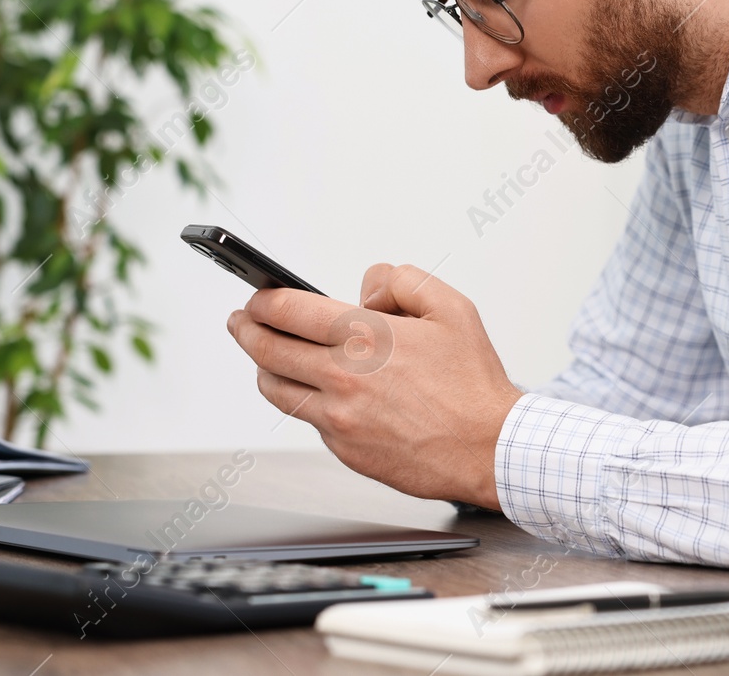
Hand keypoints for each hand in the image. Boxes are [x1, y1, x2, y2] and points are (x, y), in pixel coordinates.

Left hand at [226, 264, 523, 508]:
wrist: (487, 448)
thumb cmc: (473, 383)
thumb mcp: (451, 307)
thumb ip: (402, 280)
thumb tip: (366, 289)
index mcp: (364, 336)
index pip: (287, 310)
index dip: (263, 300)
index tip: (258, 297)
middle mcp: (342, 377)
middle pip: (266, 349)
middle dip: (245, 329)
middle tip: (241, 321)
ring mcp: (338, 418)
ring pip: (275, 388)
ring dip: (263, 366)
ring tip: (265, 355)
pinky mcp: (343, 448)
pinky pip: (308, 419)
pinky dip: (305, 400)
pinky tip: (316, 390)